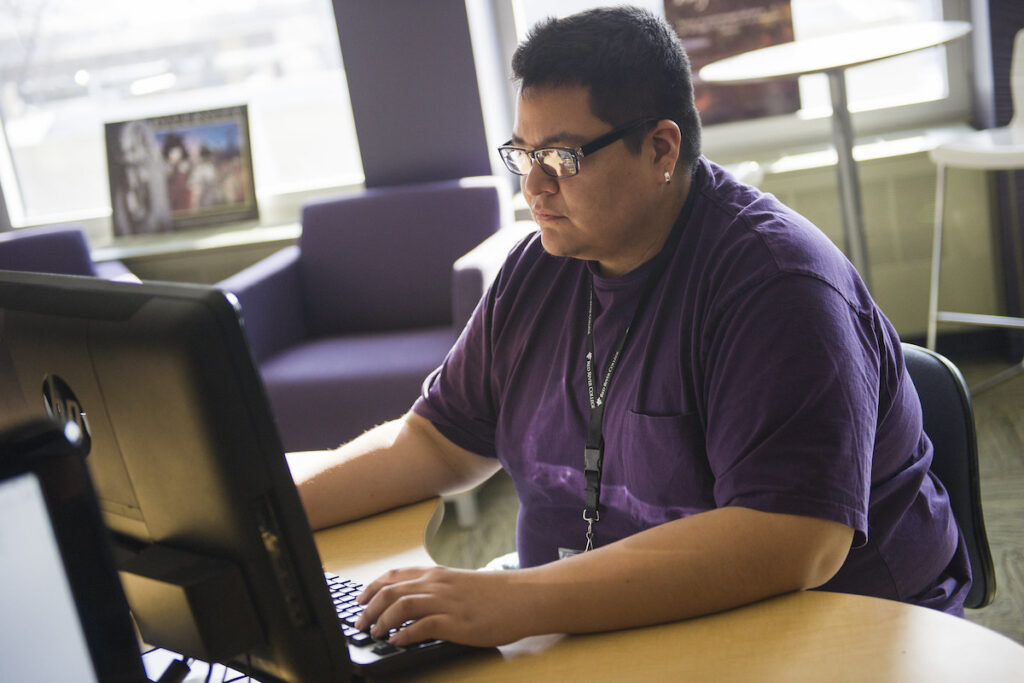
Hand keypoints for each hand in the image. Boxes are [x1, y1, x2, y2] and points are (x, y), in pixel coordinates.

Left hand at [353, 565, 531, 647]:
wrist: (525, 597)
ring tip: (375, 633)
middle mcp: (437, 584)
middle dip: (369, 608)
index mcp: (437, 574)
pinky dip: (405, 634)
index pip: (394, 576)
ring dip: (382, 620)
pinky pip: (423, 626)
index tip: (360, 600)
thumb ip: (438, 590)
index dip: (372, 588)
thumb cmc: (496, 594)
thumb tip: (416, 602)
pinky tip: (397, 641)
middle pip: (391, 591)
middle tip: (360, 623)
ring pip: (401, 605)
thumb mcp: (461, 585)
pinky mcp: (457, 622)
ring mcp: (447, 602)